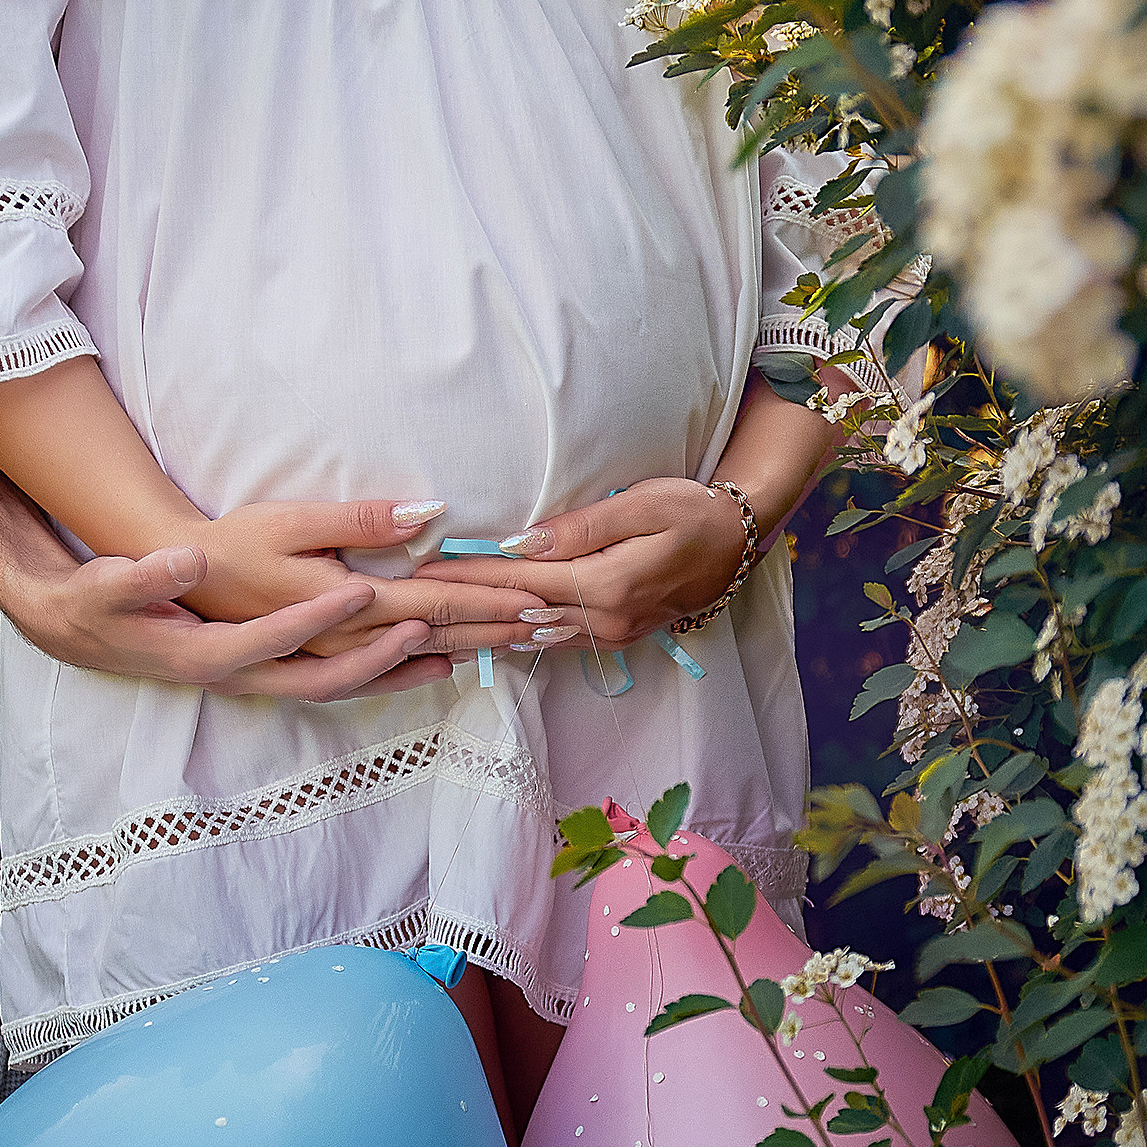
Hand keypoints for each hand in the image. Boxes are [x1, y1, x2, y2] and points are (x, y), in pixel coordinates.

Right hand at [12, 549, 453, 700]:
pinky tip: (430, 661)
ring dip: (403, 672)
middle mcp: (247, 676)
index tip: (362, 591)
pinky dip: (390, 674)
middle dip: (395, 656)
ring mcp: (264, 682)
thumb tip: (184, 561)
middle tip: (445, 632)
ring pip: (347, 686)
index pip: (279, 636)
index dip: (320, 616)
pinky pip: (344, 683)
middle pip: (336, 676)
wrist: (90, 632)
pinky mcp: (274, 677)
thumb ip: (151, 574)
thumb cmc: (112, 599)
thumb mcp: (119, 581)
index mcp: (215, 651)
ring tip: (459, 652)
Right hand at [180, 499, 578, 656]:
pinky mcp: (319, 662)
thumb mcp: (292, 519)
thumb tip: (426, 514)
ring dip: (474, 650)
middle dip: (502, 629)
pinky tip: (449, 668)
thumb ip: (361, 519)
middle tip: (557, 623)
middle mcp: (350, 638)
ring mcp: (335, 657)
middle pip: (442, 635)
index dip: (495, 601)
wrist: (181, 584)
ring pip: (420, 659)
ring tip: (522, 642)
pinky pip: (380, 678)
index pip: (441, 602)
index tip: (542, 598)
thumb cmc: (235, 542)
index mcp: (352, 599)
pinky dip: (420, 672)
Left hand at [408, 479, 750, 650]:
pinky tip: (486, 639)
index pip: (522, 582)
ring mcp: (611, 634)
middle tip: (409, 605)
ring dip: (483, 632)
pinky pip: (554, 641)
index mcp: (607, 587)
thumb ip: (581, 528)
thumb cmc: (692, 511)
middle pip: (520, 615)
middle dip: (464, 611)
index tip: (425, 572)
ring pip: (533, 635)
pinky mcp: (614, 636)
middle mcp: (604, 620)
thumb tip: (523, 543)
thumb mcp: (643, 505)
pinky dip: (515, 639)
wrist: (737, 543)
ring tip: (432, 630)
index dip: (471, 577)